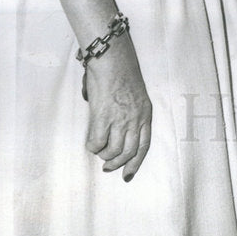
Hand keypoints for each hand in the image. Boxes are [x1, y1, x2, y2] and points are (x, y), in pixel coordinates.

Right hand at [83, 35, 151, 180]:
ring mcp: (120, 119)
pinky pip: (97, 143)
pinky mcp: (103, 117)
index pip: (144, 145)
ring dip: (104, 155)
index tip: (127, 175)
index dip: (136, 163)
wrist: (113, 59)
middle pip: (128, 152)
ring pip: (112, 151)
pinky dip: (92, 146)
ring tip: (99, 150)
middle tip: (108, 166)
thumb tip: (117, 129)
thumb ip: (131, 113)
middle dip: (117, 164)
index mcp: (145, 113)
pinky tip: (91, 141)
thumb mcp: (136, 95)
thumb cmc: (121, 73)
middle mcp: (135, 119)